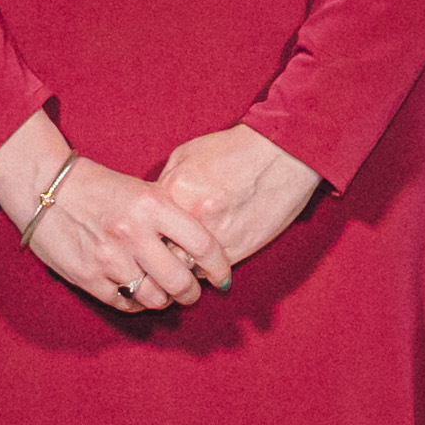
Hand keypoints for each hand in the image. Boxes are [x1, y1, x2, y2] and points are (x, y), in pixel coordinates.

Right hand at [1, 146, 223, 316]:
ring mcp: (110, 259)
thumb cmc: (97, 185)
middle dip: (192, 293)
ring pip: (155, 298)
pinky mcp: (88, 277)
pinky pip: (125, 303)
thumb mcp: (140, 190)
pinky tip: (137, 292)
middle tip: (192, 292)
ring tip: (164, 293)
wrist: (43, 186)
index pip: (202, 244)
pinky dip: (136, 302)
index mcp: (152, 205)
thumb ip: (169, 218)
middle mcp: (134, 234)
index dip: (220, 266)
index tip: (223, 276)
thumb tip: (198, 252)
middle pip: (181, 281)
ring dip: (164, 300)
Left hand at [148, 126, 324, 279]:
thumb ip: (166, 184)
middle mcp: (191, 218)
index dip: (144, 239)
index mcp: (174, 192)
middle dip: (159, 260)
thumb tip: (152, 208)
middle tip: (160, 260)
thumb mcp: (187, 156)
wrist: (280, 155)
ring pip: (185, 270)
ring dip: (183, 269)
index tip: (145, 242)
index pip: (145, 231)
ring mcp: (216, 237)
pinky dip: (208, 271)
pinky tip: (208, 261)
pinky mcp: (238, 250)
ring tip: (184, 263)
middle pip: (161, 255)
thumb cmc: (234, 150)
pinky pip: (212, 273)